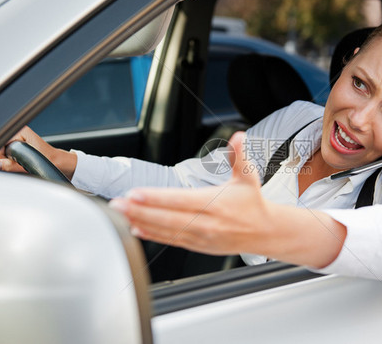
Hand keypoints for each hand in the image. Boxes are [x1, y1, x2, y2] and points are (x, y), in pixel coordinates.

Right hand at [0, 126, 76, 178]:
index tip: (7, 162)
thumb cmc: (48, 160)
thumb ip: (10, 165)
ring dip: (9, 158)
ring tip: (21, 161)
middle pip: (0, 146)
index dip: (1, 155)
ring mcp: (20, 135)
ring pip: (4, 149)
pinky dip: (12, 157)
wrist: (58, 161)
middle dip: (5, 157)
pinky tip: (21, 159)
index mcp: (22, 131)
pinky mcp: (21, 141)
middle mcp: (20, 131)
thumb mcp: (28, 164)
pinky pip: (9, 150)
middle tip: (17, 163)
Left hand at [109, 131, 346, 267]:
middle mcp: (206, 223)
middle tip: (117, 205)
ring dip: (141, 222)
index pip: (179, 200)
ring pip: (166, 231)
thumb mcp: (247, 177)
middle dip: (139, 211)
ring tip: (121, 215)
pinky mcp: (198, 246)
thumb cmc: (253, 204)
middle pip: (167, 218)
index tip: (135, 193)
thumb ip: (239, 156)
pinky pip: (171, 241)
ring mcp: (201, 237)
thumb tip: (238, 136)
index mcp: (215, 204)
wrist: (265, 232)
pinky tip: (137, 228)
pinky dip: (153, 235)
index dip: (156, 198)